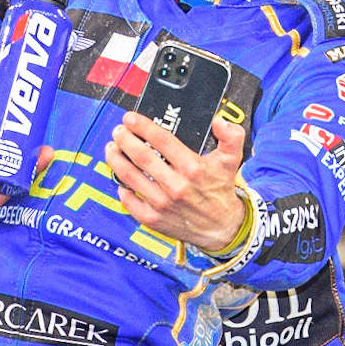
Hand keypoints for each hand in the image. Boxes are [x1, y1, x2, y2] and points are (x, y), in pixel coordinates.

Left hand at [106, 113, 247, 252]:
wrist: (221, 227)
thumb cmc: (221, 190)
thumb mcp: (232, 160)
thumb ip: (231, 136)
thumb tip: (219, 120)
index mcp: (193, 168)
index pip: (161, 141)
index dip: (143, 127)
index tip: (131, 118)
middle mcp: (175, 186)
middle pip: (141, 156)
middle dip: (125, 140)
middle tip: (118, 131)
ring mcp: (162, 204)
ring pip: (131, 177)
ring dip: (117, 160)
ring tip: (112, 149)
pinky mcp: (153, 219)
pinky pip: (130, 202)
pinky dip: (122, 189)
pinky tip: (120, 179)